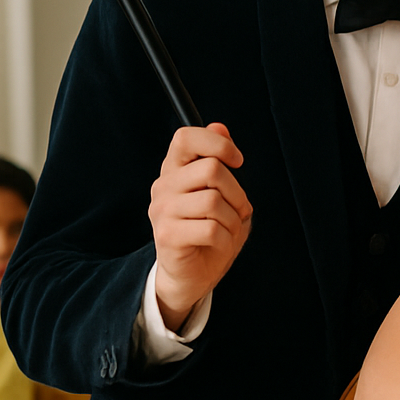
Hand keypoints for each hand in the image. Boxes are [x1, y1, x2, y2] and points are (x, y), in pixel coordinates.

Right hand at [150, 123, 249, 329]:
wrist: (191, 273)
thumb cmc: (209, 228)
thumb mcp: (220, 190)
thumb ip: (218, 158)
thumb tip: (219, 125)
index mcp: (174, 170)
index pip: (185, 137)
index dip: (217, 143)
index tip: (237, 161)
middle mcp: (162, 187)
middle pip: (210, 169)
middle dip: (237, 191)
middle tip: (238, 209)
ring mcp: (161, 211)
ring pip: (214, 201)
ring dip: (233, 219)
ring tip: (227, 229)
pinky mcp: (167, 235)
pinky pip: (212, 228)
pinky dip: (227, 238)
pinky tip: (219, 243)